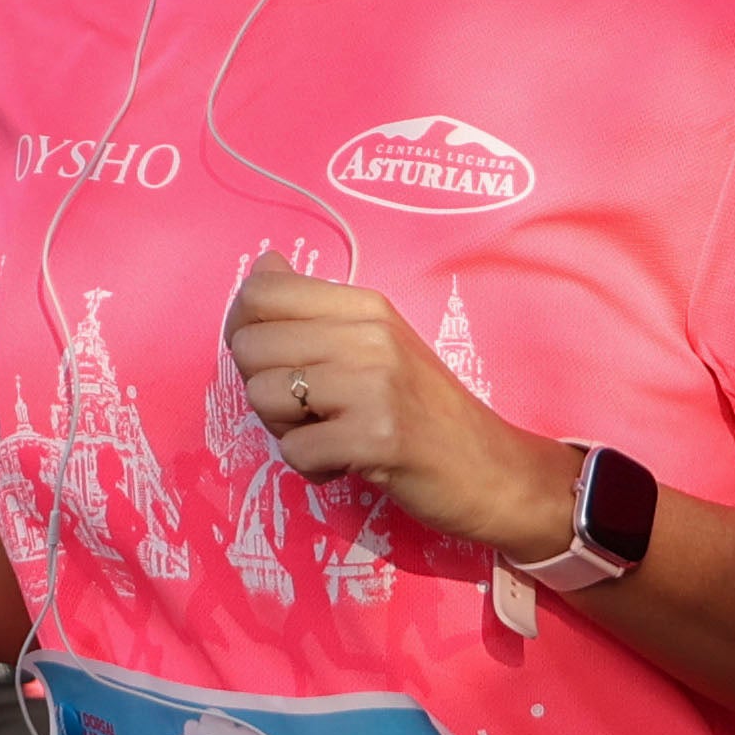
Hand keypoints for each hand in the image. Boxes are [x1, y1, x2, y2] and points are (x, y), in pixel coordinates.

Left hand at [221, 251, 577, 558]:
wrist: (493, 470)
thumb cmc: (426, 409)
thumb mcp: (377, 342)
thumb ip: (316, 308)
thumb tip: (263, 264)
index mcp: (366, 304)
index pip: (262, 291)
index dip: (242, 329)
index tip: (270, 361)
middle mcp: (370, 334)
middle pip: (250, 347)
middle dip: (262, 388)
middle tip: (307, 411)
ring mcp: (375, 385)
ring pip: (263, 397)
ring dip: (284, 430)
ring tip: (329, 436)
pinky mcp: (378, 438)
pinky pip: (295, 451)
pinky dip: (311, 467)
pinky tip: (345, 464)